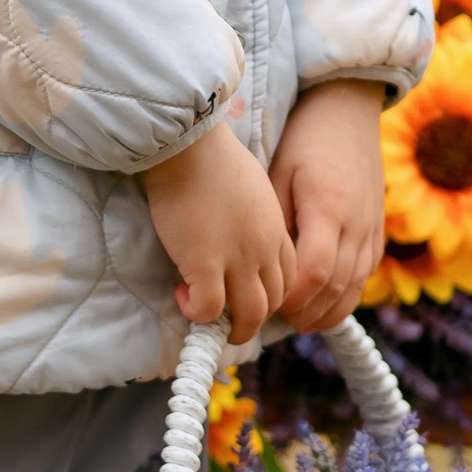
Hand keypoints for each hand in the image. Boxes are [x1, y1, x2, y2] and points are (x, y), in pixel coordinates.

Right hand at [141, 121, 295, 343]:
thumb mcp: (252, 188)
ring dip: (232, 327)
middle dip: (254, 318)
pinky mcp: (205, 263)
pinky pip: (209, 308)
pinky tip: (183, 296)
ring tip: (209, 319)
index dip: (273, 296)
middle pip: (274, 302)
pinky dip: (197, 313)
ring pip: (250, 314)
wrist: (190, 144)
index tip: (249, 296)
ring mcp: (237, 258)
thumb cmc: (213, 158)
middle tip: (227, 317)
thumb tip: (236, 234)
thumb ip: (253, 217)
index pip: (289, 278)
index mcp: (275, 230)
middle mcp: (263, 249)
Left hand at [268, 81, 386, 334]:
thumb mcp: (278, 172)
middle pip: (336, 287)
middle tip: (272, 320)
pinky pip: (364, 276)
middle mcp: (357, 224)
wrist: (347, 111)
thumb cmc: (303, 139)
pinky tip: (320, 307)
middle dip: (304, 312)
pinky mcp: (377, 232)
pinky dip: (343, 298)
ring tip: (295, 322)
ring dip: (325, 313)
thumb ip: (274, 219)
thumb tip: (260, 266)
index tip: (265, 303)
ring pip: (354, 288)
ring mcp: (372, 229)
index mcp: (329, 207)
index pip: (315, 270)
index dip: (291, 297)